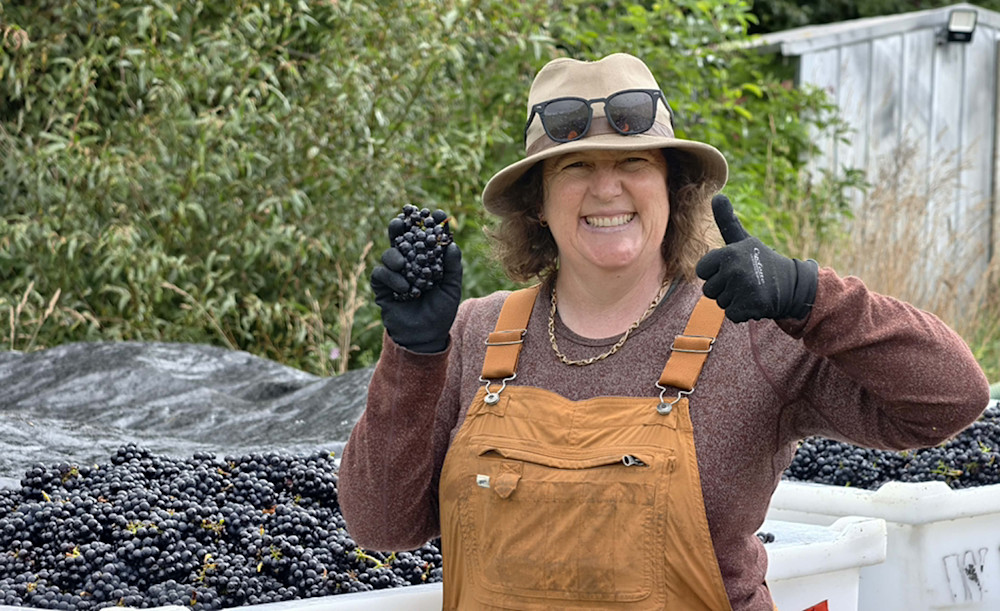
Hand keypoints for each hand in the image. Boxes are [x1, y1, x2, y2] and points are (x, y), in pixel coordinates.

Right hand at [371, 217, 461, 352]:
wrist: (426, 336)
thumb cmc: (441, 312)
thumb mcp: (452, 289)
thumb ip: (452, 267)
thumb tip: (452, 245)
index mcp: (426, 260)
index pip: (426, 236)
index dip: (430, 223)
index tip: (437, 214)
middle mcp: (409, 263)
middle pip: (400, 238)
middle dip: (400, 226)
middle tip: (402, 221)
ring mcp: (394, 274)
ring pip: (388, 254)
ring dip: (395, 256)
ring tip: (404, 265)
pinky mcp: (382, 287)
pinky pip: (381, 274)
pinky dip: (391, 277)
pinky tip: (404, 288)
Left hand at [695, 194, 817, 322]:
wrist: (793, 285)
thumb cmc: (761, 261)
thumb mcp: (743, 240)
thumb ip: (727, 221)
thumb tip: (716, 195)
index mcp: (728, 253)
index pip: (701, 271)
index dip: (715, 272)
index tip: (732, 268)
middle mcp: (734, 269)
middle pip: (709, 290)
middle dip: (724, 289)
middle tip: (745, 281)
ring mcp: (742, 288)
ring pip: (720, 303)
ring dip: (734, 300)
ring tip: (751, 290)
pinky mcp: (751, 306)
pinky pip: (732, 315)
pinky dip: (743, 313)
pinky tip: (756, 302)